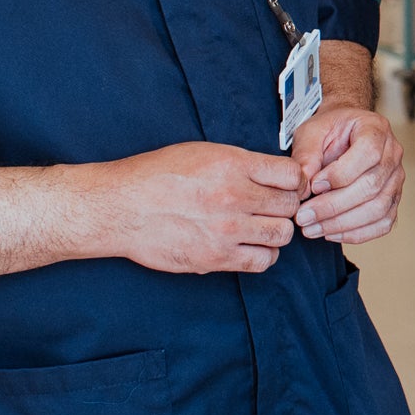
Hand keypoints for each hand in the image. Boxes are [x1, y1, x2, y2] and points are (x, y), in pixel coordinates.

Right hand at [90, 142, 302, 273]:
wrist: (121, 206)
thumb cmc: (156, 176)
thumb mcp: (202, 152)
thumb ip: (241, 163)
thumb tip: (274, 175)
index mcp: (232, 164)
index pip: (291, 174)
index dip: (293, 181)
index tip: (286, 186)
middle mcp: (234, 196)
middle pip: (290, 205)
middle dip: (285, 206)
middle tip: (272, 208)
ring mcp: (227, 229)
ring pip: (282, 234)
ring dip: (276, 231)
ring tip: (261, 227)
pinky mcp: (216, 257)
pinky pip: (263, 261)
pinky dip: (263, 255)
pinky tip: (250, 246)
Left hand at [292, 103, 404, 245]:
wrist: (347, 132)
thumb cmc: (331, 130)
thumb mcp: (312, 131)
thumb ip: (306, 154)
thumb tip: (303, 186)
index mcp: (376, 130)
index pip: (368, 153)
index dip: (340, 174)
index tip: (313, 186)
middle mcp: (392, 155)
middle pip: (371, 187)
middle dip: (333, 206)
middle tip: (303, 216)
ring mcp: (396, 179)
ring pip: (377, 209)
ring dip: (341, 224)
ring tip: (311, 228)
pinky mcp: (392, 200)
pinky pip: (382, 224)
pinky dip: (357, 233)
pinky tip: (330, 233)